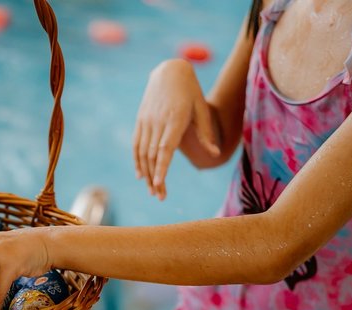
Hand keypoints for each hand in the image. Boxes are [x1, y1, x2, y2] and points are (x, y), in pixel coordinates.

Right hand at [133, 59, 219, 199]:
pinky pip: (136, 144)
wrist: (169, 71)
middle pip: (153, 155)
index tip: (159, 184)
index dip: (162, 167)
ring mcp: (147, 121)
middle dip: (155, 178)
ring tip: (152, 190)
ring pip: (143, 152)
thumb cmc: (191, 92)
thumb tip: (215, 154)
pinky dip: (137, 161)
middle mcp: (158, 121)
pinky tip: (140, 175)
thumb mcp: (202, 109)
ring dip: (146, 173)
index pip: (165, 148)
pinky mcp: (140, 120)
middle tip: (159, 196)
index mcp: (175, 119)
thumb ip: (206, 134)